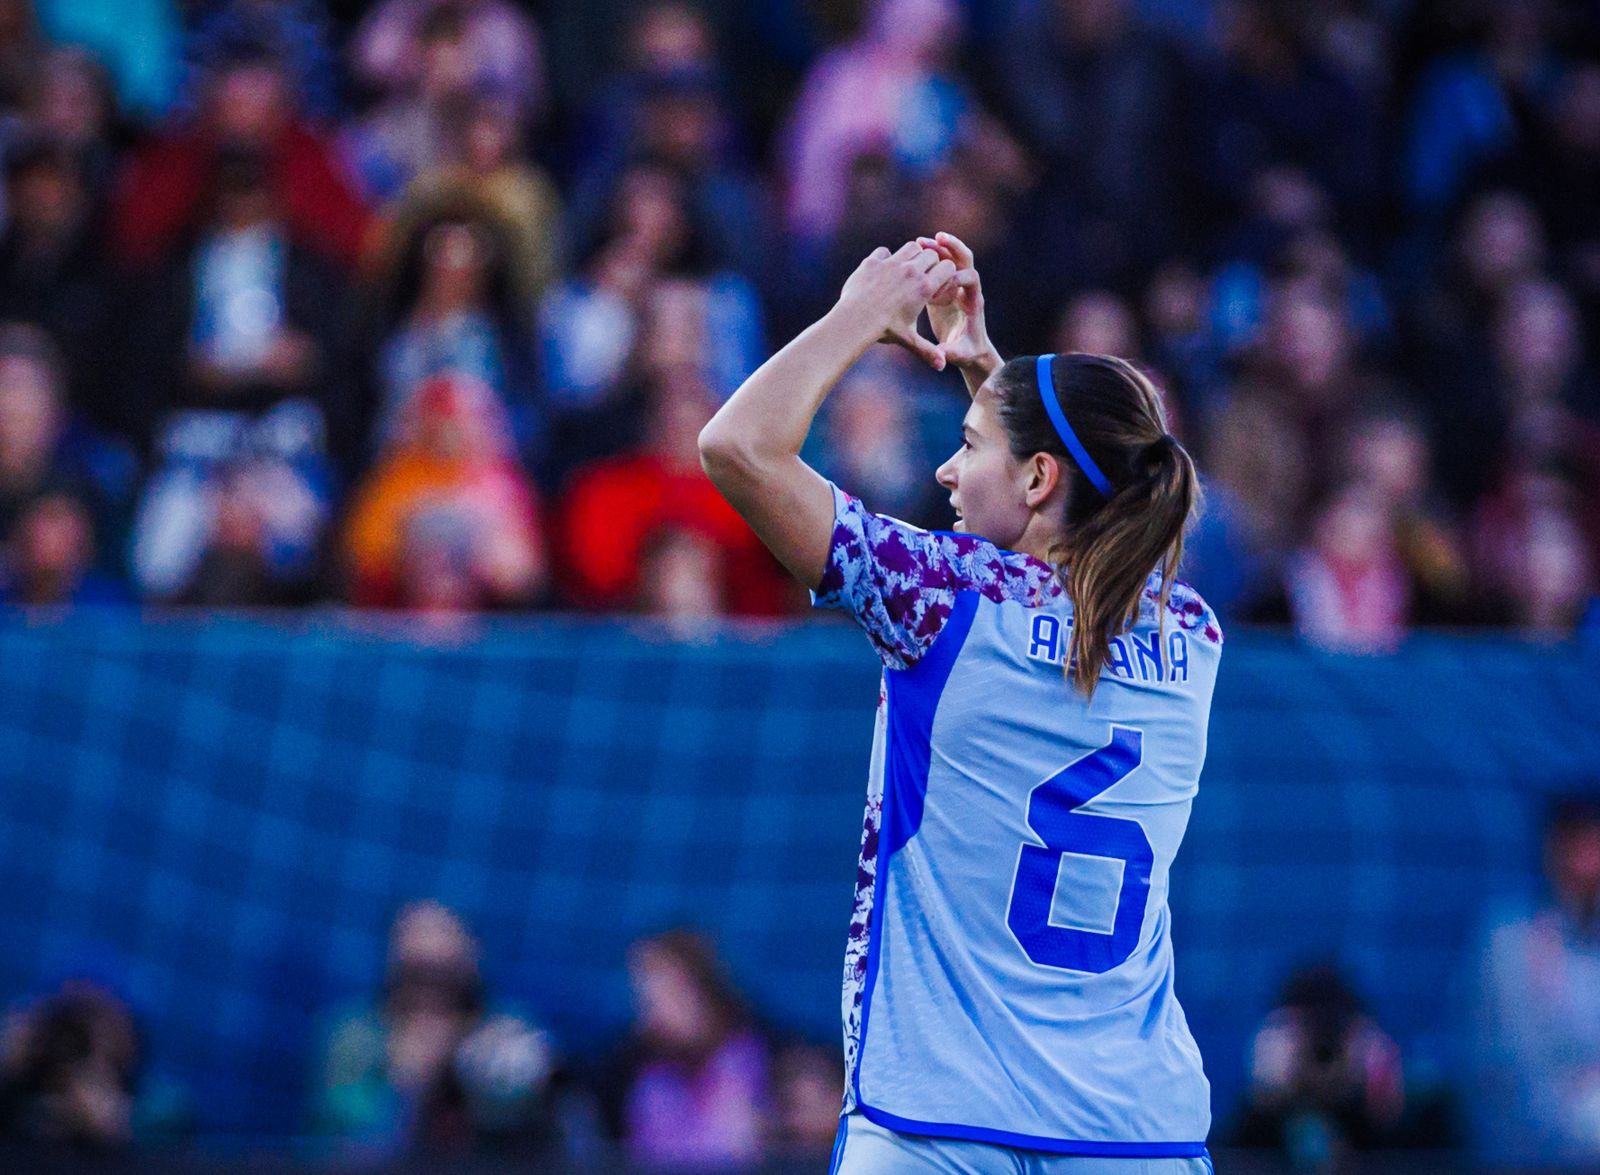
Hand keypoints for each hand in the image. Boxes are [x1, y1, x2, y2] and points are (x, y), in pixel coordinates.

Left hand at [836, 241, 955, 368]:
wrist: (855, 321)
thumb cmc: (885, 330)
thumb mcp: (908, 340)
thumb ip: (927, 351)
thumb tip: (942, 367)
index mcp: (924, 287)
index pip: (948, 267)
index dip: (945, 274)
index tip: (936, 285)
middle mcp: (910, 271)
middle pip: (931, 254)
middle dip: (930, 263)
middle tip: (921, 276)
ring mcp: (891, 264)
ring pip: (911, 247)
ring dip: (911, 256)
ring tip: (905, 270)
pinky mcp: (873, 261)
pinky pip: (884, 251)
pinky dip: (886, 258)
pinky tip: (882, 272)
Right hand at [918, 232, 995, 373]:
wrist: (970, 350)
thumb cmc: (967, 352)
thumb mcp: (960, 354)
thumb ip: (952, 352)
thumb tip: (941, 356)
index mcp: (974, 301)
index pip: (972, 278)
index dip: (957, 278)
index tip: (941, 284)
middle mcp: (967, 289)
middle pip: (965, 260)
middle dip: (953, 248)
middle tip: (939, 238)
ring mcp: (956, 286)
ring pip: (950, 260)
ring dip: (937, 249)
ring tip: (920, 241)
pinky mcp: (944, 288)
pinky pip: (938, 267)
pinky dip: (929, 258)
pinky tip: (913, 253)